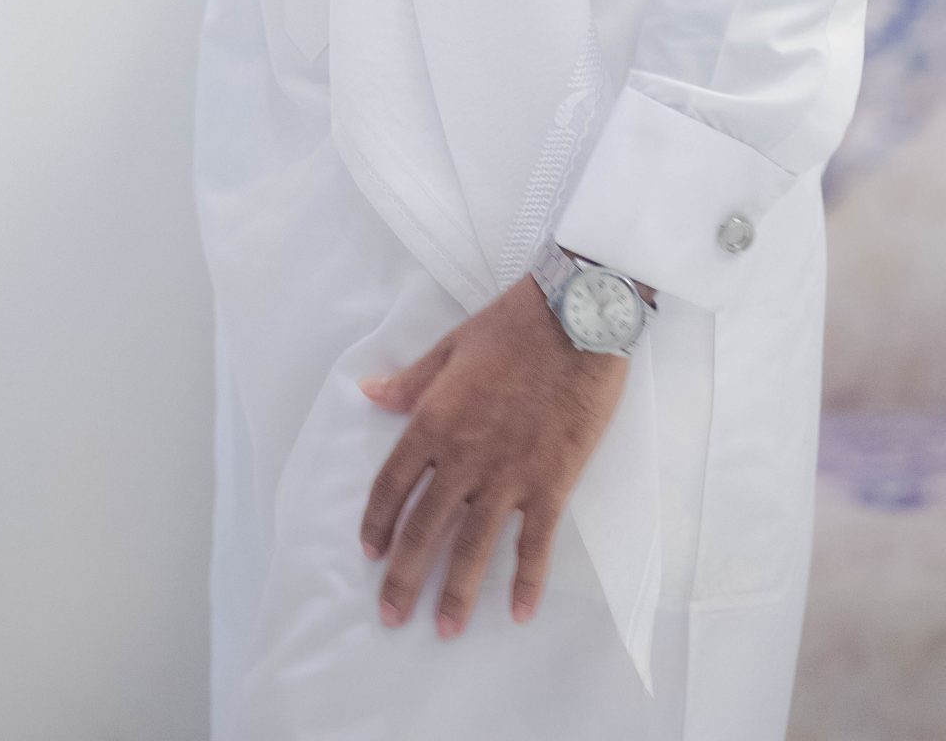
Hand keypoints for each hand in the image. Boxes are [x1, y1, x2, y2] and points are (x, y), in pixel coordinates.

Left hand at [355, 273, 630, 638]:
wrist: (577, 316)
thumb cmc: (513, 325)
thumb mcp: (450, 345)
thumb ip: (410, 381)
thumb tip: (367, 393)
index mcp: (433, 420)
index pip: (392, 484)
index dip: (378, 522)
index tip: (370, 552)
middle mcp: (463, 456)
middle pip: (424, 528)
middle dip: (404, 577)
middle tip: (390, 615)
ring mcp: (508, 474)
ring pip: (472, 546)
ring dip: (456, 593)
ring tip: (443, 629)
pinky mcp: (552, 481)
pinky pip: (534, 542)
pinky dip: (526, 580)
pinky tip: (518, 612)